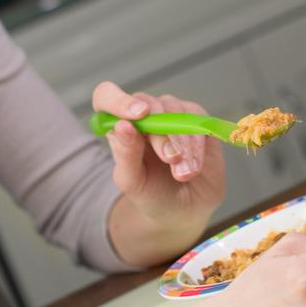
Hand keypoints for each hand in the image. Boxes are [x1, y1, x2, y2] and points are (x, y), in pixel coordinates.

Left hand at [92, 81, 224, 226]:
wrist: (185, 209)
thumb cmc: (152, 194)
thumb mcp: (132, 181)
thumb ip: (125, 154)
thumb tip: (123, 125)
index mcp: (119, 126)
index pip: (107, 96)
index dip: (119, 100)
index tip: (137, 116)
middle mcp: (145, 115)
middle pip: (149, 104)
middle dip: (161, 133)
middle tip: (170, 160)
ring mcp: (172, 115)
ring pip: (176, 112)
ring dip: (182, 144)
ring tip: (183, 173)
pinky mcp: (197, 121)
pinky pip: (198, 121)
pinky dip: (197, 146)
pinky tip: (194, 167)